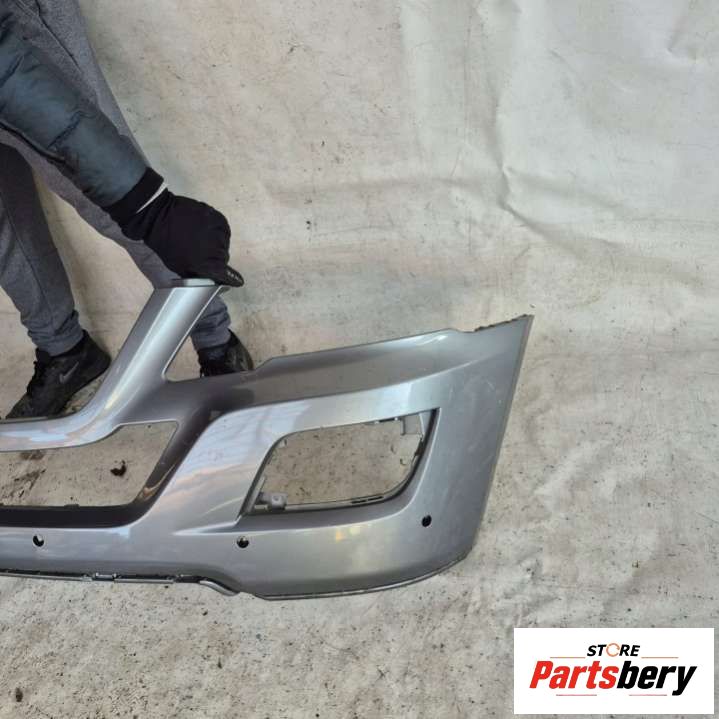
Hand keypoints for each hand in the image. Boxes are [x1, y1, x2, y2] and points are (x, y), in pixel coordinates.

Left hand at [119, 190, 242, 285]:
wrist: (159, 216)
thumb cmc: (165, 242)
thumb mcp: (180, 267)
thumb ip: (199, 274)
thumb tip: (211, 278)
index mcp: (210, 264)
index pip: (230, 276)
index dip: (231, 278)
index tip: (235, 281)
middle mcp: (219, 248)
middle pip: (224, 257)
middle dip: (215, 257)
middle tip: (199, 251)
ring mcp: (219, 231)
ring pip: (224, 242)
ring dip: (215, 242)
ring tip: (198, 237)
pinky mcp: (218, 218)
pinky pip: (223, 229)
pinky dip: (216, 230)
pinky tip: (202, 229)